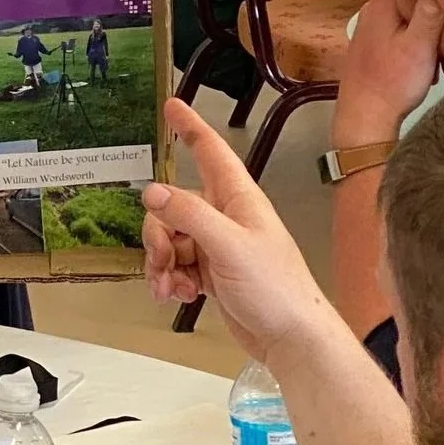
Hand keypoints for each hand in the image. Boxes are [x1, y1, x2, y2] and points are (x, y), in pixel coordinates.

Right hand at [143, 100, 344, 364]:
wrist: (290, 337)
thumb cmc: (277, 289)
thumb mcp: (229, 245)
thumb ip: (189, 215)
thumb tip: (153, 192)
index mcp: (238, 199)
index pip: (211, 152)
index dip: (191, 127)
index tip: (173, 106)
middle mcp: (226, 217)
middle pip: (172, 205)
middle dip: (158, 232)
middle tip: (163, 259)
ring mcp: (217, 245)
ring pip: (169, 238)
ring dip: (160, 261)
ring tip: (170, 285)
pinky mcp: (211, 272)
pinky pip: (175, 264)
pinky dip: (169, 278)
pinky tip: (176, 294)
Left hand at [330, 0, 442, 147]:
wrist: (365, 116)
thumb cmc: (391, 83)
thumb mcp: (419, 45)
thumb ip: (429, 14)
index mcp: (383, 3)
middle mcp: (374, 10)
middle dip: (437, 7)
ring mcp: (373, 28)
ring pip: (411, 16)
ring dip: (430, 30)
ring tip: (442, 50)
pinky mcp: (376, 45)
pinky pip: (404, 34)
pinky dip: (419, 43)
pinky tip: (428, 62)